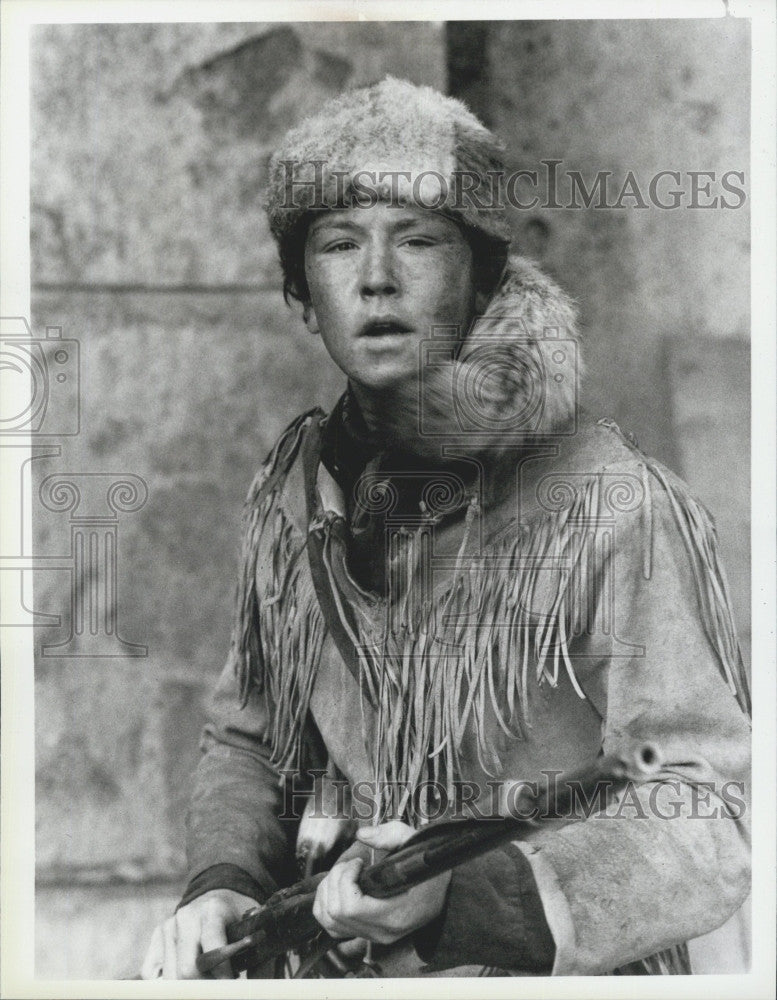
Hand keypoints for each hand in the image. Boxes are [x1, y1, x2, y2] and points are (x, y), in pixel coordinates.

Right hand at [140, 888, 258, 978]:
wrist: (215, 895)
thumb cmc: (234, 915)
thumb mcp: (246, 925)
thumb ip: (243, 948)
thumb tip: (238, 982)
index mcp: (213, 910)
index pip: (212, 952)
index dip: (222, 975)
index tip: (230, 982)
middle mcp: (186, 916)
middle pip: (187, 970)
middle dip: (203, 985)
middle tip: (216, 985)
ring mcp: (168, 926)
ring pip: (170, 975)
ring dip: (188, 983)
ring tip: (205, 977)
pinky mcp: (156, 936)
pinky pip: (151, 973)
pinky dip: (167, 979)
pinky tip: (184, 973)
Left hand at [312, 821, 450, 944]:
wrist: (445, 894)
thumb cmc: (431, 870)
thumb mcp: (417, 844)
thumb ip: (390, 835)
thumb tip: (363, 834)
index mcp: (395, 913)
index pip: (351, 907)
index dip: (345, 879)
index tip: (358, 862)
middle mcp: (382, 930)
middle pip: (336, 912)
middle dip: (336, 880)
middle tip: (351, 864)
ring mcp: (374, 935)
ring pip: (329, 921)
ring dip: (328, 892)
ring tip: (343, 875)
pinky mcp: (367, 934)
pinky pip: (332, 927)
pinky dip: (325, 905)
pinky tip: (337, 888)